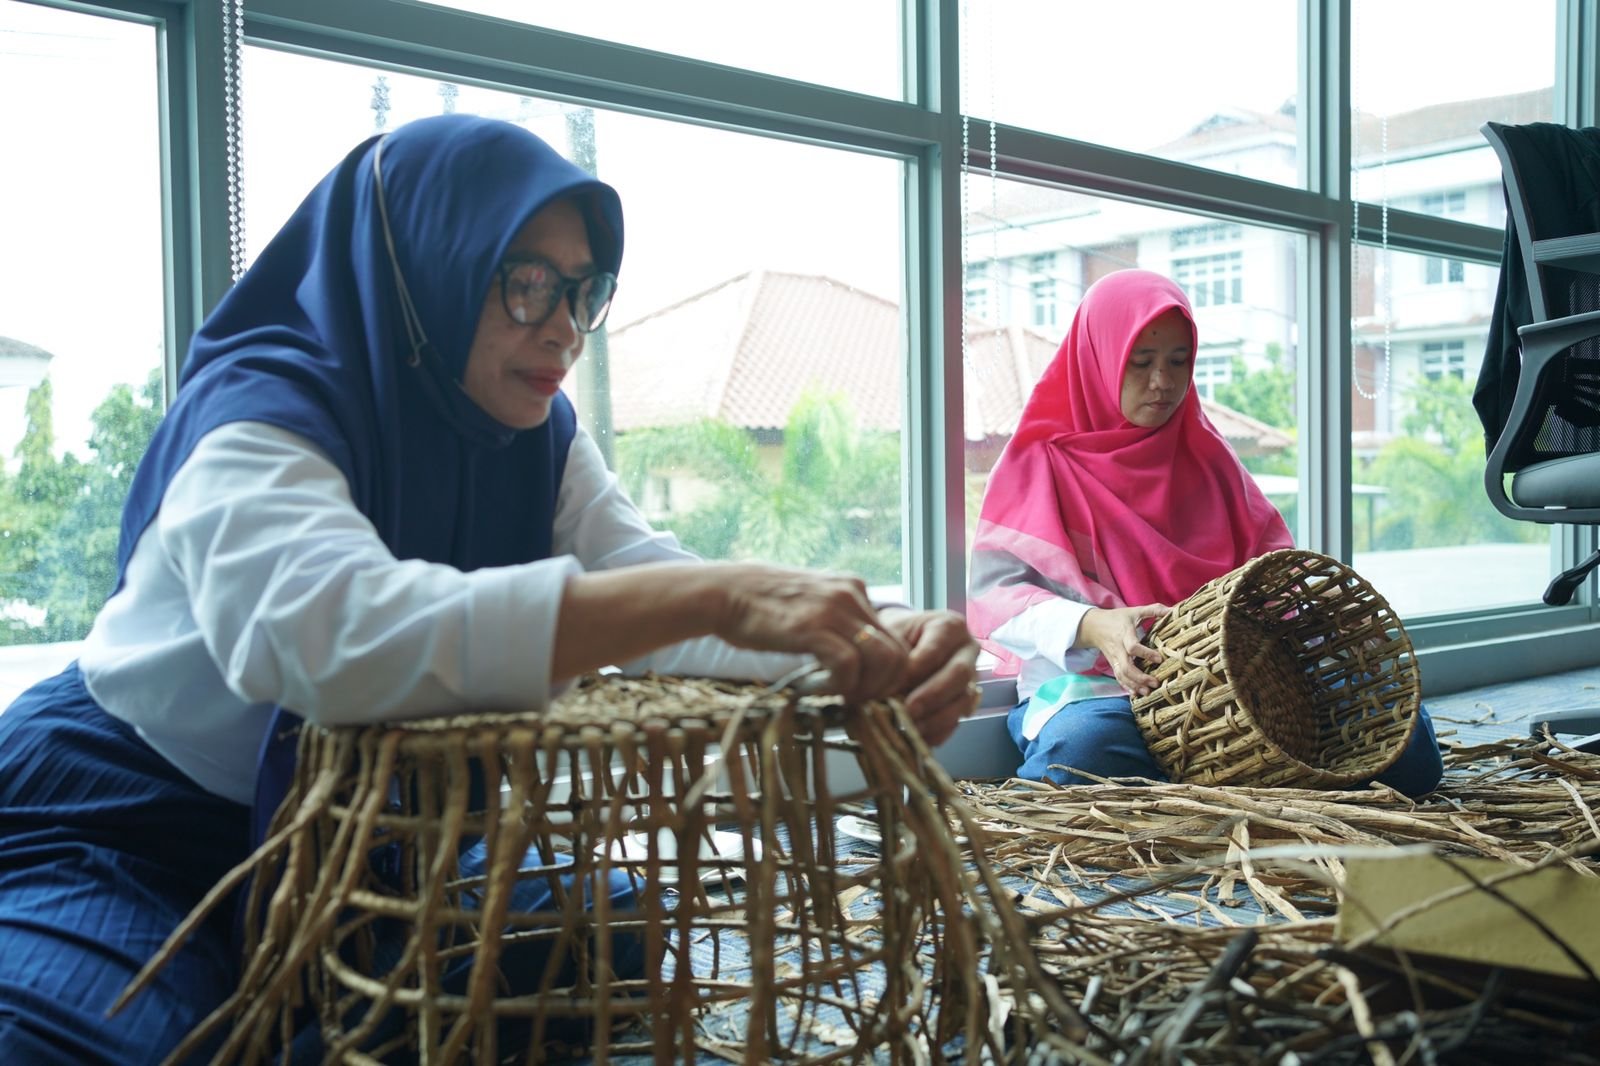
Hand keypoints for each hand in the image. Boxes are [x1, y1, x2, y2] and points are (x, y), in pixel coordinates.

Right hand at [711, 564, 908, 701]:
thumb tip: (857, 661)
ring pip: (883, 660)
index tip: (865, 692)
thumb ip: (838, 624)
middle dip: (884, 688)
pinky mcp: (813, 626)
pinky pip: (848, 665)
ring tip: (841, 698)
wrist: (725, 592)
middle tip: (857, 703)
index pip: (896, 640)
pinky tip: (817, 688)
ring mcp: (835, 608)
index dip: (887, 676)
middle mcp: (852, 593)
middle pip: (899, 653)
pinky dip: (840, 686)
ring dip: (866, 690)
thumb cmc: (762, 607)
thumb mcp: (812, 604)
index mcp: (854, 588)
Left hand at [877, 607, 980, 746]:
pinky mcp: (965, 704)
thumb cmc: (895, 635)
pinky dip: (938, 732)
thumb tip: (886, 688)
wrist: (900, 645)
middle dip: (933, 695)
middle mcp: (968, 651)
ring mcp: (970, 679)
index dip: (918, 667)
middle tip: (909, 710)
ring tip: (911, 728)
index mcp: (950, 626)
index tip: (896, 683)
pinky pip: (958, 721)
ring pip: (963, 701)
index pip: (938, 647)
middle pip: (959, 675)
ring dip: (937, 718)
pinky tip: (919, 738)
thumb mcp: (891, 634)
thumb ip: (892, 655)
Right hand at [1077, 603, 1170, 697]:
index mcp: (1124, 634)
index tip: (1159, 658)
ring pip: (1121, 675)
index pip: (1133, 647)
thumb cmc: (1117, 618)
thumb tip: (1173, 610)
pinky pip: (1118, 678)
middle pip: (1126, 667)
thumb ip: (1153, 610)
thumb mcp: (1134, 611)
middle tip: (1155, 682)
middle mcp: (1118, 649)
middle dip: (1140, 677)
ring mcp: (1114, 658)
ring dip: (1134, 685)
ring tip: (1148, 692)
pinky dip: (1126, 687)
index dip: (1145, 654)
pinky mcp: (1112, 664)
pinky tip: (1136, 694)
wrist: (1093, 626)